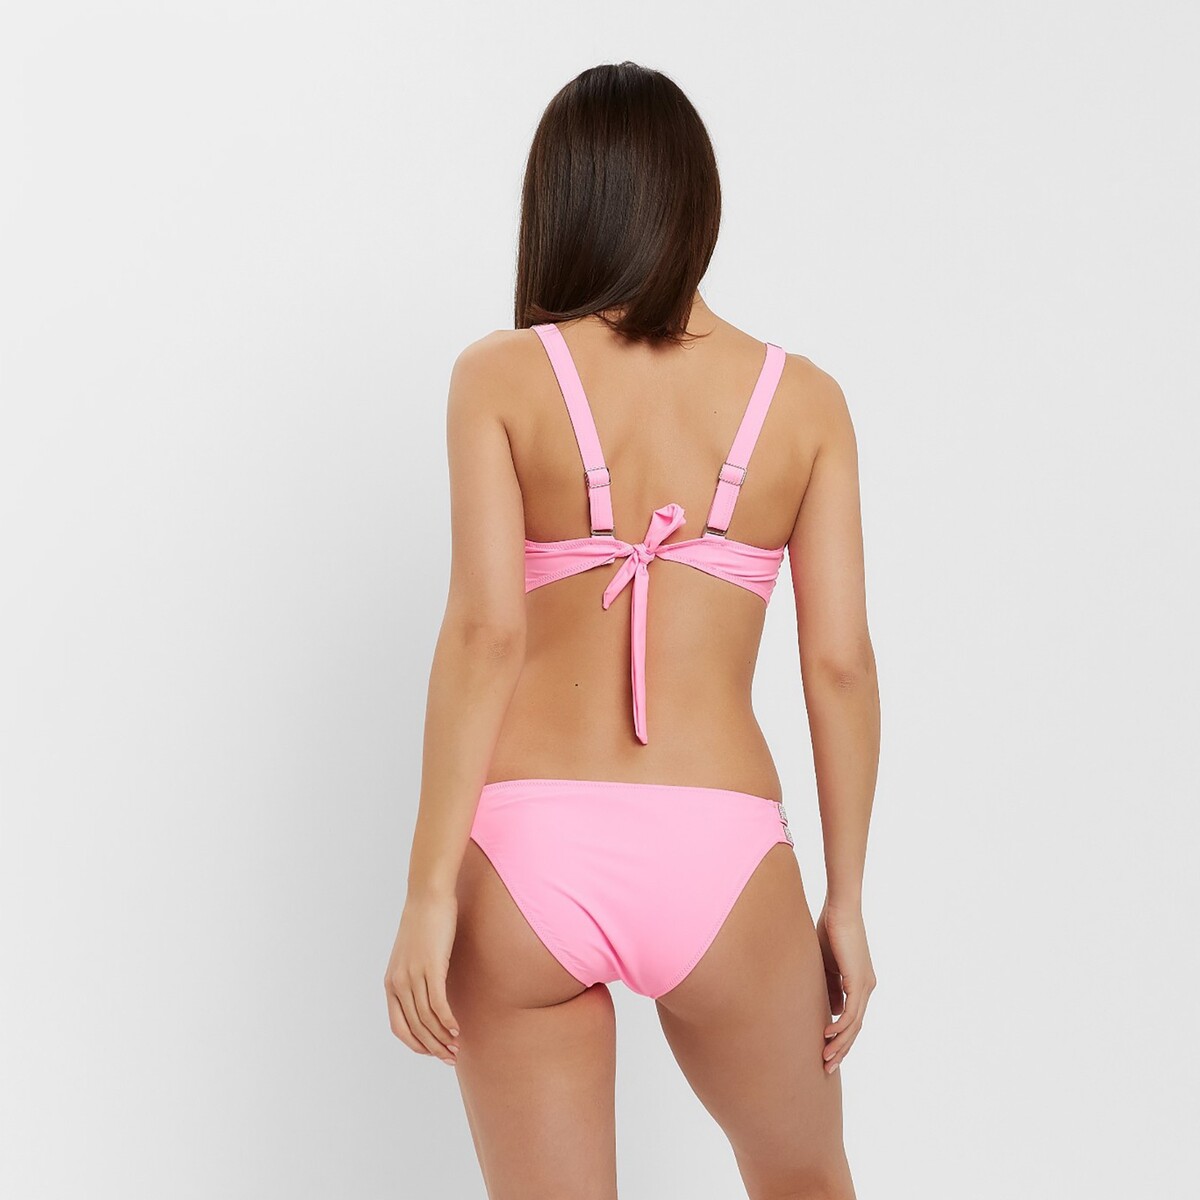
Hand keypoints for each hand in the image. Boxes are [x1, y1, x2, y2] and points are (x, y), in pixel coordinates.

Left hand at [384, 891, 461, 1065]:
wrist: (428, 896)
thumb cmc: (424, 923)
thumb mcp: (412, 956)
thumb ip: (415, 977)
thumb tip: (428, 994)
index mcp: (391, 983)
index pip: (399, 1027)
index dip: (416, 1044)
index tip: (433, 1052)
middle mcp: (398, 983)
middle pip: (415, 1027)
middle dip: (433, 1047)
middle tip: (450, 1057)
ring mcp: (413, 975)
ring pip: (427, 1019)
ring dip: (442, 1038)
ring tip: (457, 1047)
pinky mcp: (431, 967)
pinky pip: (438, 1003)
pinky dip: (447, 1021)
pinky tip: (457, 1029)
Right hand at [815, 901, 875, 1073]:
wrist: (840, 909)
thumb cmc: (830, 930)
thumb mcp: (827, 964)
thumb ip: (831, 987)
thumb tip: (833, 1011)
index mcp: (859, 983)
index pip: (852, 1019)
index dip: (840, 1038)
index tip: (826, 1053)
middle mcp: (866, 987)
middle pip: (856, 1028)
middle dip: (842, 1050)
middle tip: (827, 1067)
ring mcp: (865, 985)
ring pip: (855, 1025)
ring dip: (840, 1044)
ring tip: (825, 1059)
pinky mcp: (859, 981)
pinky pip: (852, 1013)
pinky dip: (840, 1027)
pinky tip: (827, 1036)